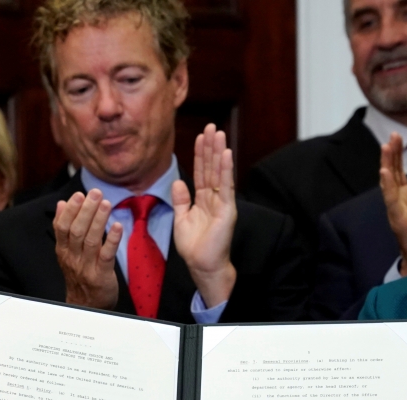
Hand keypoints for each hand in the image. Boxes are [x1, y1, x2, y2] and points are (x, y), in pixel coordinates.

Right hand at [54, 188, 122, 308]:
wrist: (85, 305)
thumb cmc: (79, 274)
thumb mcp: (67, 251)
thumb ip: (64, 228)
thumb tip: (61, 203)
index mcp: (63, 251)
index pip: (62, 227)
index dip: (70, 210)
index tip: (78, 195)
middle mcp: (73, 258)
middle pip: (76, 231)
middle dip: (85, 211)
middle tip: (95, 193)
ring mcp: (87, 267)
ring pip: (91, 241)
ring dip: (98, 220)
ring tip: (105, 203)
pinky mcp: (102, 275)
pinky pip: (106, 256)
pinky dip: (112, 240)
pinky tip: (117, 226)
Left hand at [172, 123, 237, 307]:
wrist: (202, 265)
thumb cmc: (194, 246)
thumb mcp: (182, 218)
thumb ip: (181, 199)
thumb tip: (178, 182)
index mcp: (203, 199)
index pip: (202, 172)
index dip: (200, 155)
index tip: (200, 136)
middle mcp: (215, 198)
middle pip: (211, 168)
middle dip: (211, 147)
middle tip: (211, 126)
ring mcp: (223, 202)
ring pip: (220, 173)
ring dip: (219, 152)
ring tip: (219, 133)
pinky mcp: (227, 210)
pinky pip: (226, 186)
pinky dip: (226, 170)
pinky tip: (226, 154)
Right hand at [380, 132, 406, 275]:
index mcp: (406, 199)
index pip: (400, 172)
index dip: (398, 155)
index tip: (398, 136)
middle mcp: (398, 204)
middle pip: (393, 174)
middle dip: (391, 155)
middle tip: (391, 136)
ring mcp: (396, 212)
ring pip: (389, 184)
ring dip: (386, 165)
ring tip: (385, 147)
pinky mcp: (398, 221)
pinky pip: (392, 201)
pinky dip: (387, 186)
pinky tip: (385, 172)